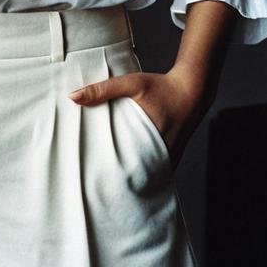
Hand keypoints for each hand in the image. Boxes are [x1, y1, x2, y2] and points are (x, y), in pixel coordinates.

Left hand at [68, 64, 213, 169]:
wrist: (193, 89)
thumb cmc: (162, 86)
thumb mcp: (132, 83)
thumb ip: (103, 89)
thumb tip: (73, 96)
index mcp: (153, 143)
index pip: (131, 170)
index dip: (114, 177)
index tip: (96, 181)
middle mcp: (164, 154)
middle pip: (139, 174)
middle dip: (121, 178)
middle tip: (98, 183)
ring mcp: (171, 156)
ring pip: (149, 172)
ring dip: (134, 174)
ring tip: (111, 179)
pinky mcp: (173, 153)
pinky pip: (157, 166)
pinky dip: (145, 167)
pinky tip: (131, 166)